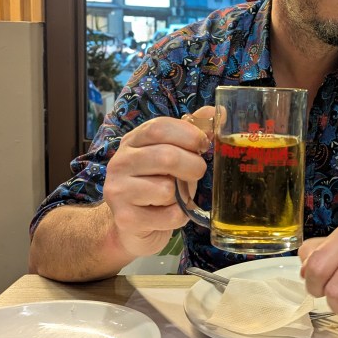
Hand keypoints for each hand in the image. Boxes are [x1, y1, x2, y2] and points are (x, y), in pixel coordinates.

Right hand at [102, 108, 213, 258]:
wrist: (133, 225)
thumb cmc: (158, 184)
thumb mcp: (173, 155)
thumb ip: (192, 134)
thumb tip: (219, 112)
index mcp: (133, 141)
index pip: (159, 127)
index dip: (188, 134)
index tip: (203, 145)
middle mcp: (120, 162)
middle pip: (166, 157)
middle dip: (193, 166)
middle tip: (197, 173)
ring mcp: (118, 190)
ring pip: (167, 189)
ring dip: (183, 196)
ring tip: (176, 197)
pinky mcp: (125, 218)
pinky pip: (169, 215)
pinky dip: (179, 216)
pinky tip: (168, 214)